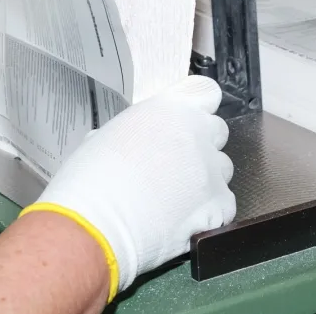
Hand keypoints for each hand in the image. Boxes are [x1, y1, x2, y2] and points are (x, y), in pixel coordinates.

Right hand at [21, 75, 235, 300]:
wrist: (95, 223)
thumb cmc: (90, 179)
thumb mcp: (108, 136)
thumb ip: (137, 131)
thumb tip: (136, 143)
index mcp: (169, 109)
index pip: (205, 92)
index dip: (199, 106)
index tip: (188, 121)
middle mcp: (197, 133)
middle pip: (217, 130)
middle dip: (202, 145)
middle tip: (177, 164)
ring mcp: (211, 169)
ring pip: (223, 168)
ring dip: (207, 180)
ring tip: (178, 198)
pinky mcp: (217, 204)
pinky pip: (225, 204)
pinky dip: (210, 213)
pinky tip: (185, 220)